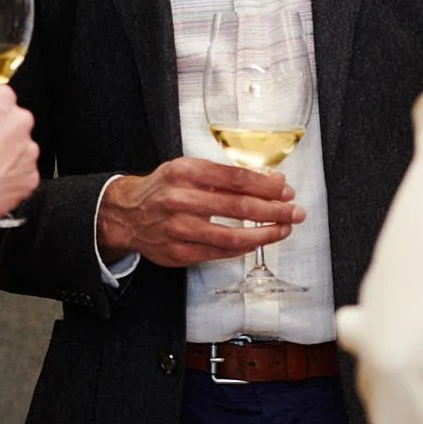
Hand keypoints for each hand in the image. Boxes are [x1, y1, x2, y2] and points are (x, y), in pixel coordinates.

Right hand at [97, 156, 305, 268]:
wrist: (128, 214)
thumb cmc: (164, 189)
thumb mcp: (188, 170)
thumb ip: (225, 176)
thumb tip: (270, 182)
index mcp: (185, 172)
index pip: (235, 179)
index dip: (265, 185)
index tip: (285, 189)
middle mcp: (181, 199)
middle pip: (238, 206)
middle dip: (273, 210)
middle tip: (294, 211)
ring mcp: (179, 229)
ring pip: (232, 235)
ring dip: (264, 234)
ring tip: (283, 229)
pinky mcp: (179, 252)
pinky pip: (219, 252)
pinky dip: (242, 248)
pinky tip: (257, 242)